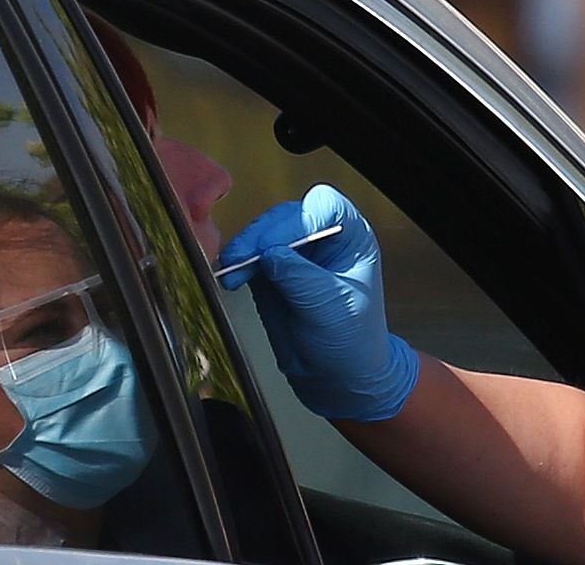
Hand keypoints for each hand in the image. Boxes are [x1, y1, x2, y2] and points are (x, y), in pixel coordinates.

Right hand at [218, 184, 418, 420]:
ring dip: (245, 249)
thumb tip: (270, 255)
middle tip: (242, 258)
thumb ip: (301, 279)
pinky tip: (231, 278)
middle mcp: (325, 240)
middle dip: (262, 235)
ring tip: (232, 272)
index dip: (298, 221)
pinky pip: (250, 257)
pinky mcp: (273, 272)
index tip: (275, 246)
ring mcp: (297, 255)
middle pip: (287, 216)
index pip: (325, 206)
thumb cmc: (353, 344)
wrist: (339, 378)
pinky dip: (238, 264)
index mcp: (352, 239)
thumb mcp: (332, 310)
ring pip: (264, 233)